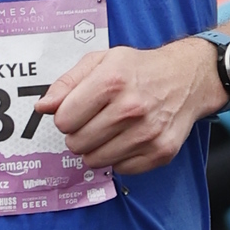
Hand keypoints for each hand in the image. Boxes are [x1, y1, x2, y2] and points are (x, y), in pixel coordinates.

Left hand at [44, 35, 215, 173]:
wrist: (187, 78)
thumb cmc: (139, 69)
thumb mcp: (101, 61)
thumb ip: (67, 84)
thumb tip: (43, 107)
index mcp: (111, 81)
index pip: (63, 120)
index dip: (66, 116)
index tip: (77, 110)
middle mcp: (130, 108)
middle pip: (76, 143)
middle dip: (79, 134)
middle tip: (94, 121)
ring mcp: (147, 133)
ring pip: (95, 160)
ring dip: (97, 148)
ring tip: (111, 129)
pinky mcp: (160, 151)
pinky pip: (120, 168)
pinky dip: (119, 157)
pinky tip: (129, 138)